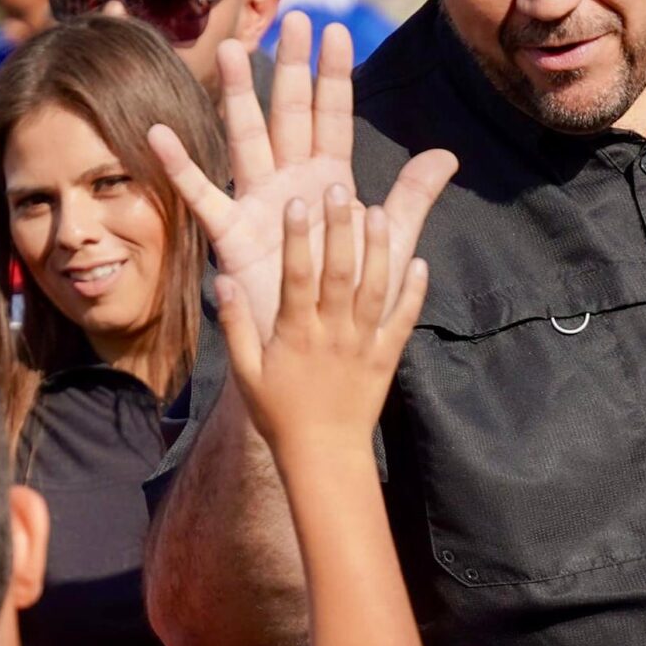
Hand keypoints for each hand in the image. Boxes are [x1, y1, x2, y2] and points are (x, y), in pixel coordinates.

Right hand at [148, 14, 453, 340]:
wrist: (315, 346)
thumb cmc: (349, 292)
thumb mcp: (388, 242)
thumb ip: (412, 197)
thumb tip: (447, 155)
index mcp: (330, 180)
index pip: (334, 117)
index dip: (335, 77)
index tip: (338, 31)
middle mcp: (292, 182)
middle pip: (290, 114)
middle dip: (292, 68)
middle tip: (292, 19)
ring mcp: (259, 203)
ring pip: (248, 138)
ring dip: (238, 96)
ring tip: (231, 50)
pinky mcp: (234, 235)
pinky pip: (204, 197)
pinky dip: (181, 168)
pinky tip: (160, 135)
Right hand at [219, 184, 426, 463]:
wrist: (324, 455)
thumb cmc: (280, 414)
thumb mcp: (246, 372)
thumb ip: (235, 325)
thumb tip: (224, 280)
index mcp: (297, 333)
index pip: (297, 277)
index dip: (297, 239)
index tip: (296, 203)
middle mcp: (334, 333)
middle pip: (340, 274)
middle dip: (340, 229)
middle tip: (340, 189)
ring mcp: (364, 344)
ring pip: (375, 290)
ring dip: (379, 250)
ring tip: (380, 212)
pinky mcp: (387, 358)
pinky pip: (403, 321)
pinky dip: (414, 292)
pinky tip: (421, 263)